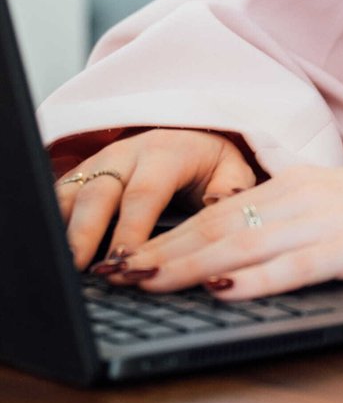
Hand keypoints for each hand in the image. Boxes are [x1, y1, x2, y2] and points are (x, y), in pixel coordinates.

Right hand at [53, 126, 259, 270]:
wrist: (188, 137)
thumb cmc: (211, 164)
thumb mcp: (231, 170)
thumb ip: (230, 188)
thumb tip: (220, 202)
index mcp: (165, 153)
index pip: (145, 193)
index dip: (132, 227)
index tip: (125, 258)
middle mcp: (126, 155)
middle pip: (98, 193)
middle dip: (85, 231)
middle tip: (78, 266)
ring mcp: (99, 164)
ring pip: (71, 192)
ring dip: (62, 227)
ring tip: (59, 262)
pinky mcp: (82, 175)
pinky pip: (59, 196)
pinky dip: (51, 220)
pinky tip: (50, 246)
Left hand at [105, 163, 342, 298]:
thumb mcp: (323, 208)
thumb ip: (277, 224)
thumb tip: (221, 255)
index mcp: (289, 188)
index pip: (213, 215)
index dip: (164, 238)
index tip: (123, 259)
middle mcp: (298, 200)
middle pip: (217, 229)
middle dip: (161, 254)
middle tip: (116, 274)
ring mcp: (324, 223)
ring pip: (245, 246)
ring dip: (191, 267)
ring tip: (149, 282)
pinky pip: (296, 266)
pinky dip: (257, 279)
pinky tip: (226, 290)